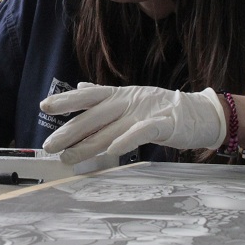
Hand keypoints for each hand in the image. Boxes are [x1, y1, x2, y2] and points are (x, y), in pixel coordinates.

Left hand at [40, 84, 225, 163]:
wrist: (200, 114)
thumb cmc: (162, 109)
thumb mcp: (130, 98)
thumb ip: (104, 97)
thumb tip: (81, 87)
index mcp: (120, 95)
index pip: (89, 96)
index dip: (67, 100)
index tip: (45, 106)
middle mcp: (128, 102)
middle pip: (94, 116)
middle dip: (69, 131)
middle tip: (49, 145)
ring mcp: (145, 112)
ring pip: (111, 129)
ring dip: (88, 144)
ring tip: (68, 157)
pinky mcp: (163, 124)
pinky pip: (141, 132)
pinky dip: (126, 140)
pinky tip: (112, 150)